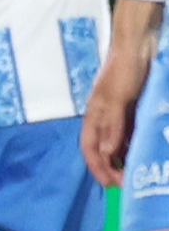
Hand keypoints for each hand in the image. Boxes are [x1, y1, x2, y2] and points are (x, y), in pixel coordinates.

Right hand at [83, 53, 145, 186]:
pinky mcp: (129, 107)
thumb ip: (113, 125)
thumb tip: (108, 152)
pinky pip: (127, 132)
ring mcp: (116, 112)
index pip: (90, 148)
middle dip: (109, 168)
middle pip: (101, 148)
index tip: (111, 185)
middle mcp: (103, 116)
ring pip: (114, 141)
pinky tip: (140, 151)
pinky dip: (131, 144)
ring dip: (120, 158)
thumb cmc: (124, 70)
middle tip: (125, 184)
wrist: (138, 45)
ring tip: (133, 173)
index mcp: (94, 114)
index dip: (98, 167)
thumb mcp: (118, 98)